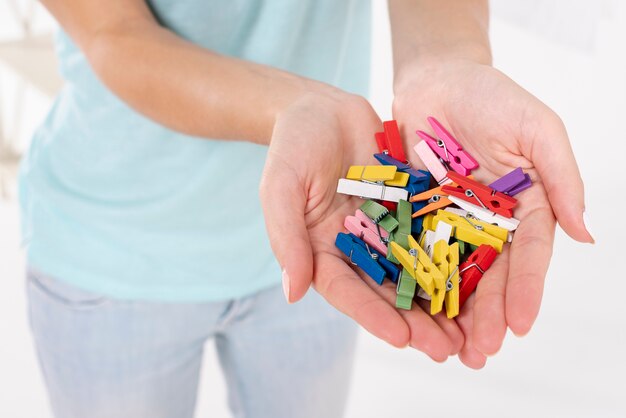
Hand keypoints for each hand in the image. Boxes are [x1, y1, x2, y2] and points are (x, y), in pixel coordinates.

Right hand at [260, 90, 464, 361]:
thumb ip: (286, 236)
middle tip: (448, 350)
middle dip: (416, 322)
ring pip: (415, 272)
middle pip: (386, 291)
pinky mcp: (409, 209)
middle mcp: (356, 248)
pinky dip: (454, 260)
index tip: (401, 338)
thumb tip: (293, 293)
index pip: (347, 290)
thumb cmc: (292, 146)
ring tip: (470, 333)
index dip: (373, 315)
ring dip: (440, 303)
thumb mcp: (281, 187)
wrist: (319, 108)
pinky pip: (433, 235)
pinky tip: (480, 280)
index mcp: (323, 250)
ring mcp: (385, 230)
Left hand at [392, 59, 593, 367]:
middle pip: (490, 275)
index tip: (522, 325)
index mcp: (524, 206)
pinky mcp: (416, 215)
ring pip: (453, 273)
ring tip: (449, 350)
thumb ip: (562, 178)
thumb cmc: (492, 96)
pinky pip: (415, 251)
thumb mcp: (538, 129)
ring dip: (452, 312)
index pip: (528, 255)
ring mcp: (451, 221)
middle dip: (488, 314)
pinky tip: (412, 312)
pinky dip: (415, 282)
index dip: (527, 291)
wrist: (437, 79)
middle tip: (482, 352)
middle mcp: (488, 221)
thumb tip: (587, 234)